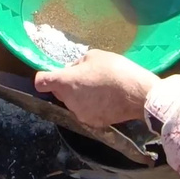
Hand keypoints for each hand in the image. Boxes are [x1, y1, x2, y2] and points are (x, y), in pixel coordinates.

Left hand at [33, 49, 159, 126]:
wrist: (138, 94)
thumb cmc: (115, 70)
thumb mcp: (94, 56)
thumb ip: (77, 64)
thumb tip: (72, 70)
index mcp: (66, 82)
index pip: (42, 82)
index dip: (44, 77)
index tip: (50, 75)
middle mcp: (68, 101)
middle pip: (58, 92)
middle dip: (66, 85)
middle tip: (85, 76)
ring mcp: (80, 114)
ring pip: (72, 102)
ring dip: (79, 95)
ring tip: (99, 87)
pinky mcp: (92, 122)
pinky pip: (85, 111)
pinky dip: (91, 106)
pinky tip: (105, 98)